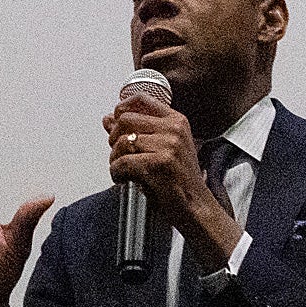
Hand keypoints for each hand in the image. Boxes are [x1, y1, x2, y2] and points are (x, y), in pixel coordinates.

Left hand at [105, 95, 240, 270]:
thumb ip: (136, 131)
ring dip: (114, 159)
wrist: (196, 207)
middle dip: (114, 138)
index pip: (142, 99)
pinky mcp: (159, 163)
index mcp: (177, 121)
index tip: (115, 122)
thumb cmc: (179, 181)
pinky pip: (122, 162)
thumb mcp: (162, 149)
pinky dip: (116, 173)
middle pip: (126, 119)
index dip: (122, 108)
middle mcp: (174, 129)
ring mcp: (168, 145)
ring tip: (121, 170)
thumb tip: (108, 118)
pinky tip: (123, 179)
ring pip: (122, 142)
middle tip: (117, 154)